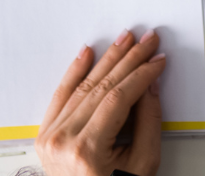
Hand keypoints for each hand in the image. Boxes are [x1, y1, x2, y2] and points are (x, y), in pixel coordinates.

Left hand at [35, 29, 165, 175]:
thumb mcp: (143, 163)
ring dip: (106, 59)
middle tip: (147, 41)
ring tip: (124, 40)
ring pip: (83, 86)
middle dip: (129, 60)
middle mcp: (64, 140)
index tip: (158, 60)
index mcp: (87, 150)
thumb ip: (148, 122)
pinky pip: (61, 96)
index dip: (142, 74)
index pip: (118, 97)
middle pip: (101, 87)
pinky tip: (86, 54)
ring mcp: (51, 137)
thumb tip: (150, 85)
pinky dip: (74, 72)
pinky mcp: (46, 135)